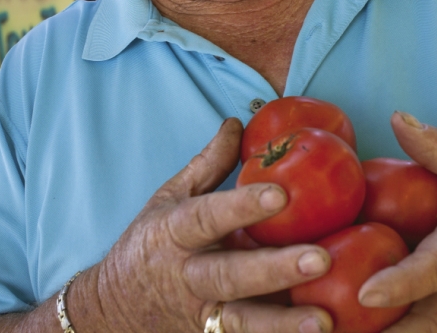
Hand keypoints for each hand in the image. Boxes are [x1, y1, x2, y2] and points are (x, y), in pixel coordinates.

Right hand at [87, 118, 333, 332]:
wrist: (113, 310)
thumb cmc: (151, 244)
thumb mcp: (169, 199)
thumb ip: (208, 165)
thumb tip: (239, 123)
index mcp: (174, 233)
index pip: (207, 217)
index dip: (241, 207)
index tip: (281, 194)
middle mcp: (187, 277)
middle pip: (230, 276)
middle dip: (275, 270)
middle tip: (321, 258)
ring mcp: (200, 315)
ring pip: (241, 323)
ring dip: (282, 324)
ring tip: (324, 321)